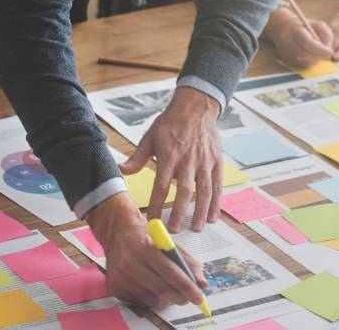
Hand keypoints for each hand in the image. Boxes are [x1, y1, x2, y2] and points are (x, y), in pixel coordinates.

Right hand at [85, 195, 207, 307]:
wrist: (118, 233)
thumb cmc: (147, 237)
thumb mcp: (169, 243)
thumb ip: (188, 262)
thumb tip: (202, 283)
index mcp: (145, 247)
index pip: (170, 272)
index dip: (187, 287)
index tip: (199, 296)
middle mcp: (129, 262)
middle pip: (161, 289)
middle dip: (180, 297)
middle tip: (189, 298)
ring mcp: (120, 276)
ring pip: (151, 298)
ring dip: (167, 299)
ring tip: (172, 292)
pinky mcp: (115, 286)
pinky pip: (139, 301)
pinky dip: (152, 299)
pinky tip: (154, 290)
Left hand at [119, 87, 222, 232]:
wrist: (196, 107)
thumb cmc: (171, 123)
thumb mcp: (150, 137)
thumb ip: (137, 157)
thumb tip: (121, 170)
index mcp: (169, 156)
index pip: (161, 185)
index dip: (156, 204)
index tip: (151, 220)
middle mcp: (188, 160)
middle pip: (184, 191)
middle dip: (178, 213)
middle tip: (173, 231)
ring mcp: (204, 162)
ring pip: (204, 191)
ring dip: (200, 211)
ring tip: (196, 228)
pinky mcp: (217, 161)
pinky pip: (217, 185)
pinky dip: (216, 202)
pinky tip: (212, 216)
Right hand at [266, 13, 333, 67]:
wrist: (283, 29)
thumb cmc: (303, 26)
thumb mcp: (317, 24)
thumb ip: (326, 34)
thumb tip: (329, 49)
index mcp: (295, 31)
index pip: (307, 43)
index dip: (320, 49)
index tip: (330, 51)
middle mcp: (289, 44)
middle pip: (306, 55)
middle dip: (319, 55)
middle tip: (327, 52)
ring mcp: (288, 54)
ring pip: (306, 62)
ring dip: (316, 59)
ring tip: (319, 51)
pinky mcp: (289, 61)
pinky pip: (304, 65)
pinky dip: (311, 61)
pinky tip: (312, 54)